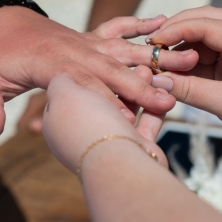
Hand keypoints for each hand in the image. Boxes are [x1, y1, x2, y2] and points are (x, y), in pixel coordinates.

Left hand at [0, 10, 198, 140]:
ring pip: (123, 49)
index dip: (105, 101)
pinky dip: (139, 24)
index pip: (82, 83)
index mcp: (49, 62)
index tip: (128, 121)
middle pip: (111, 68)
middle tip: (170, 101)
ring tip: (187, 60)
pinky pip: (118, 28)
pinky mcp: (90, 37)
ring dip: (153, 56)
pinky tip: (164, 21)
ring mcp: (84, 41)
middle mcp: (73, 49)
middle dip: (140, 85)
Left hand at [42, 68, 168, 172]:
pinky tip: (162, 90)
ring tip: (149, 71)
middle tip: (129, 62)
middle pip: (101, 98)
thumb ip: (62, 81)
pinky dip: (152, 106)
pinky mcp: (134, 149)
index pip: (70, 90)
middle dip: (118, 79)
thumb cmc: (86, 124)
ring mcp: (110, 142)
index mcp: (59, 121)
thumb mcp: (63, 94)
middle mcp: (82, 132)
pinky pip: (144, 123)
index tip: (97, 56)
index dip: (84, 71)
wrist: (118, 164)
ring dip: (137, 89)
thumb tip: (64, 77)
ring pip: (124, 108)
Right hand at [147, 6, 221, 167]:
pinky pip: (211, 49)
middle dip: (178, 28)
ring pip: (207, 32)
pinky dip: (192, 56)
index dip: (175, 30)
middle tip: (153, 42)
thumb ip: (189, 90)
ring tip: (161, 57)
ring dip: (184, 42)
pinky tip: (176, 67)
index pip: (205, 24)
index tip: (152, 42)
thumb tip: (156, 80)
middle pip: (206, 18)